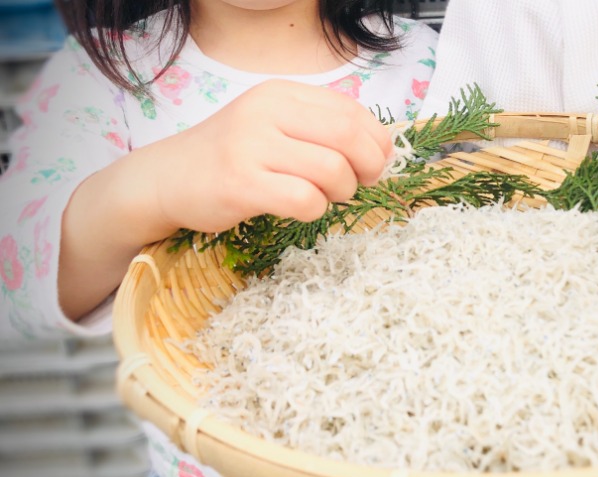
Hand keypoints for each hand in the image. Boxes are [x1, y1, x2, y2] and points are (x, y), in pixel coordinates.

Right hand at [133, 79, 392, 239]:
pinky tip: (302, 208)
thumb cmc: (231, 156)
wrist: (166, 179)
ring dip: (342, 191)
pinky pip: (305, 199)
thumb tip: (379, 151)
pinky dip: (316, 209)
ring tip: (326, 196)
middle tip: (360, 183)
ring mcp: (251, 147)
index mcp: (281, 94)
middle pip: (348, 135)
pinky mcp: (241, 184)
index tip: (375, 163)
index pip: (351, 110)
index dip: (376, 141)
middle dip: (368, 166)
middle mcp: (266, 112)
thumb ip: (319, 129)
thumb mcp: (272, 125)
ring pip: (331, 169)